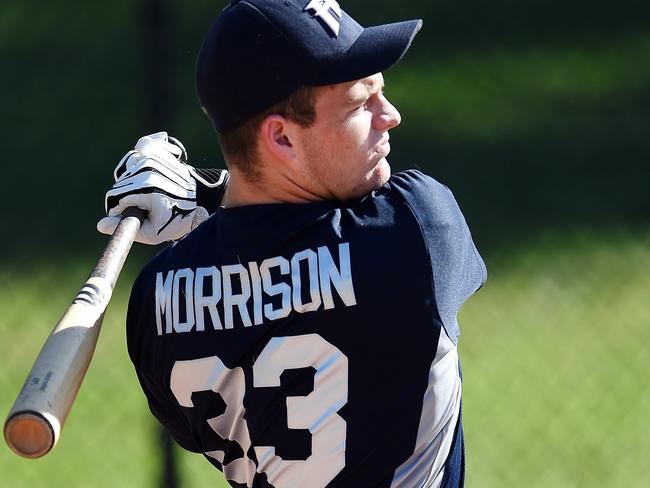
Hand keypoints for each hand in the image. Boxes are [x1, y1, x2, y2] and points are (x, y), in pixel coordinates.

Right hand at [97, 132, 227, 244]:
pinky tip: (152, 167)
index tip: (134, 214)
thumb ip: (127, 228)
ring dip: (133, 179)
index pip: (113, 198)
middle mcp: (146, 169)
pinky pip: (141, 146)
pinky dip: (142, 154)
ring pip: (126, 167)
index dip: (119, 211)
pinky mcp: (159, 149)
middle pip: (118, 183)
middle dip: (127, 196)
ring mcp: (153, 157)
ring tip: (152, 189)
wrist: (202, 199)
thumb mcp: (154, 232)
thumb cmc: (179, 218)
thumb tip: (101, 225)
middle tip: (148, 204)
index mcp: (145, 188)